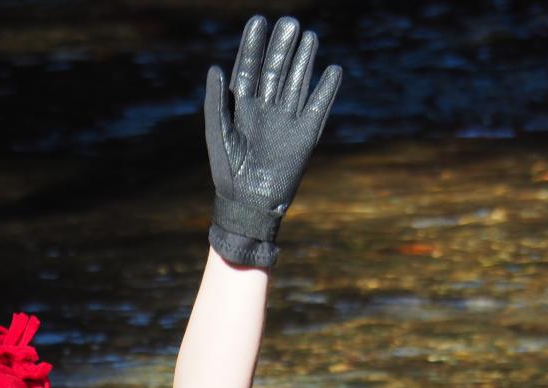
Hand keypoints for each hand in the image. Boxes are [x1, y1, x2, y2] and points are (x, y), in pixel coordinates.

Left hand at [205, 15, 341, 267]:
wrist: (249, 205)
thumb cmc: (227, 173)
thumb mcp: (219, 135)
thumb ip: (216, 103)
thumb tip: (215, 68)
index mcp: (241, 107)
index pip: (248, 68)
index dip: (253, 45)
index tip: (259, 21)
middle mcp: (265, 109)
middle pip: (275, 70)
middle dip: (281, 47)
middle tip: (289, 22)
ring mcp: (286, 120)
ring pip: (297, 82)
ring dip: (303, 60)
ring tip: (309, 36)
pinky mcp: (305, 134)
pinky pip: (318, 106)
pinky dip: (326, 89)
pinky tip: (332, 70)